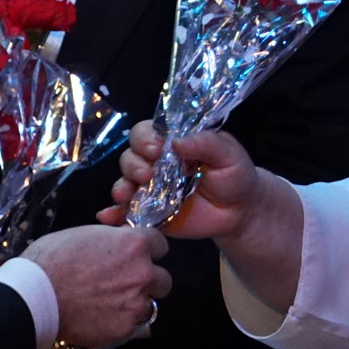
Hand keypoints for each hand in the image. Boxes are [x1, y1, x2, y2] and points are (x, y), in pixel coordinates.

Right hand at [22, 223, 171, 348]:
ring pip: (150, 305)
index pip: (160, 245)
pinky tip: (101, 319)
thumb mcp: (85, 235)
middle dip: (148, 281)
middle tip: (125, 284)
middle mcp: (143, 274)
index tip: (137, 257)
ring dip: (136, 304)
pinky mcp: (125, 329)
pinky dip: (121, 323)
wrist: (34, 297)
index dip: (148, 251)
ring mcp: (136, 304)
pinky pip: (133, 326)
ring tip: (111, 305)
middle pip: (163, 279)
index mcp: (134, 245)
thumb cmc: (50, 260)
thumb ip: (111, 241)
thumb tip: (117, 247)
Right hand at [106, 121, 262, 238]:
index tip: (157, 149)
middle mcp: (155, 162)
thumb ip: (207, 143)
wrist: (240, 212)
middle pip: (130, 156)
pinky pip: (127, 212)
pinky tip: (109, 216)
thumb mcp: (228, 154)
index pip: (146, 132)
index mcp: (171, 143)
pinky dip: (114, 213)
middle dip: (134, 163)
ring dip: (122, 186)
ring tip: (127, 194)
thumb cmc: (234, 175)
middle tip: (149, 174)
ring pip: (125, 181)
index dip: (145, 138)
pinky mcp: (149, 212)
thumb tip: (177, 141)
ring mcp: (150, 188)